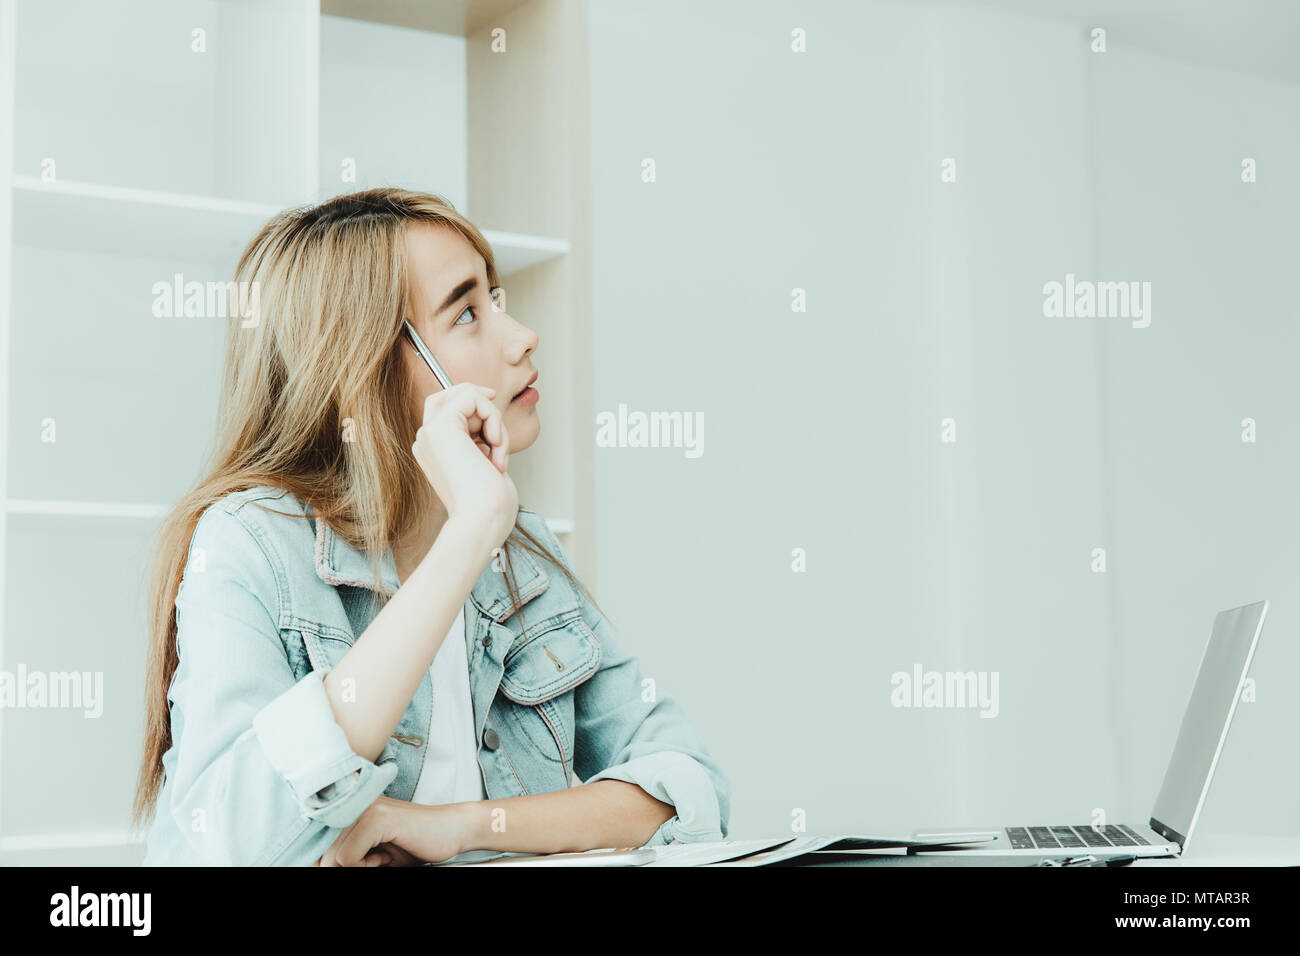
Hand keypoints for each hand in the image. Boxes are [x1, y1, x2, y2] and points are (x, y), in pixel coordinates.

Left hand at [314, 796, 469, 866]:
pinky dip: (363, 867)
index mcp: (352, 807)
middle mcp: (355, 803)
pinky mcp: (377, 819)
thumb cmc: (415, 842)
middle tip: (372, 862)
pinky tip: (384, 858)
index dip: (326, 860)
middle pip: (322, 850)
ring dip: (355, 867)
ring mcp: (365, 809)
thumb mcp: (372, 850)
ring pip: (332, 856)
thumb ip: (347, 854)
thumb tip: (316, 865)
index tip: (351, 863)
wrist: (453, 830)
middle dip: (341, 867)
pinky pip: (347, 857)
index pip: (317, 840)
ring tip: (379, 859)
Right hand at [411, 382, 518, 542]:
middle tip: (497, 433)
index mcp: (433, 451)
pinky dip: (494, 418)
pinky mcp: (440, 426)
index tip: (495, 413)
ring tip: (498, 453)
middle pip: (449, 394)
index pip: (446, 409)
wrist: (482, 520)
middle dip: (482, 404)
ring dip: (495, 421)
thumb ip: (480, 440)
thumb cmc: (489, 504)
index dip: (472, 402)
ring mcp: (429, 432)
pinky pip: (473, 397)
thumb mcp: (484, 464)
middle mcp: (426, 440)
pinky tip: (494, 446)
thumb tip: (490, 419)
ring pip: (468, 395)